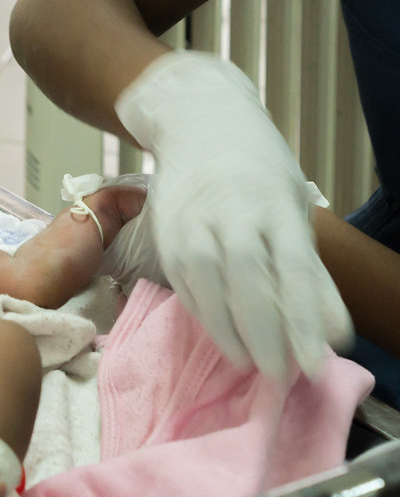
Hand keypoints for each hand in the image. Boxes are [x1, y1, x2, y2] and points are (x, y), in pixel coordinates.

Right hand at [114, 50, 352, 379]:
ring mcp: (191, 220)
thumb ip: (311, 275)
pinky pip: (181, 280)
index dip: (302, 320)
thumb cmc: (257, 170)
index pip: (292, 269)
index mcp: (273, 203)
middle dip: (263, 333)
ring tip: (246, 363)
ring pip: (207, 284)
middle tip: (278, 377)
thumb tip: (335, 335)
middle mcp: (230, 211)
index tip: (313, 364)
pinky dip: (199, 312)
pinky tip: (217, 332)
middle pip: (246, 281)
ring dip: (226, 330)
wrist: (197, 122)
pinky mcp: (163, 230)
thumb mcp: (293, 210)